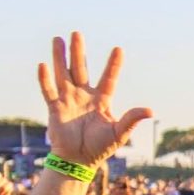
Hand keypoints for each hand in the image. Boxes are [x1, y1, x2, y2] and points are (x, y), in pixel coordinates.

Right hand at [38, 33, 154, 168]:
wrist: (78, 161)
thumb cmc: (100, 148)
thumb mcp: (119, 133)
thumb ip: (131, 119)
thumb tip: (151, 111)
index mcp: (101, 100)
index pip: (109, 78)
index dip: (113, 65)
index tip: (119, 49)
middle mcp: (84, 96)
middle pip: (81, 69)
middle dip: (79, 52)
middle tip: (77, 33)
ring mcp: (68, 100)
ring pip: (63, 74)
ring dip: (59, 57)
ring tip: (58, 39)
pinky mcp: (55, 109)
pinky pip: (49, 91)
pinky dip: (45, 79)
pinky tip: (43, 65)